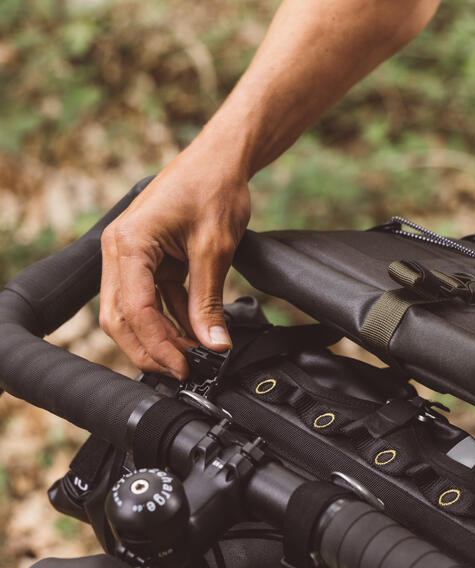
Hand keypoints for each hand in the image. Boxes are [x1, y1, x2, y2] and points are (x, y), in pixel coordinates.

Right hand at [100, 145, 250, 378]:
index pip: (136, 311)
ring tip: (192, 355)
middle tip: (181, 370)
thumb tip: (213, 344)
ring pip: (134, 312)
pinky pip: (153, 298)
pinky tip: (193, 333)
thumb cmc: (214, 188)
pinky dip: (171, 317)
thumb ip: (209, 301)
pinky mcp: (148, 258)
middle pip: (121, 318)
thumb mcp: (214, 251)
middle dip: (149, 349)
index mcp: (129, 244)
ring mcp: (131, 255)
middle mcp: (120, 250)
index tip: (184, 367)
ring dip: (161, 336)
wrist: (222, 159)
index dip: (160, 345)